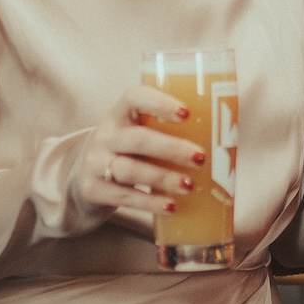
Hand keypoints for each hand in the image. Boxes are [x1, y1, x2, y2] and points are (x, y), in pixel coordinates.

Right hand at [70, 86, 205, 221]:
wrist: (80, 178)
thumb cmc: (124, 151)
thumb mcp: (135, 133)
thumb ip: (164, 132)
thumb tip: (223, 141)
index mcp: (119, 114)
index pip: (134, 97)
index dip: (160, 102)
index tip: (187, 113)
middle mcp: (104, 136)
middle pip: (137, 139)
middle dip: (171, 148)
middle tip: (200, 157)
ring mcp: (95, 163)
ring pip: (130, 170)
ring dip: (163, 178)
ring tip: (189, 186)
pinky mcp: (93, 190)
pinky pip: (124, 197)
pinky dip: (150, 203)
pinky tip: (170, 206)